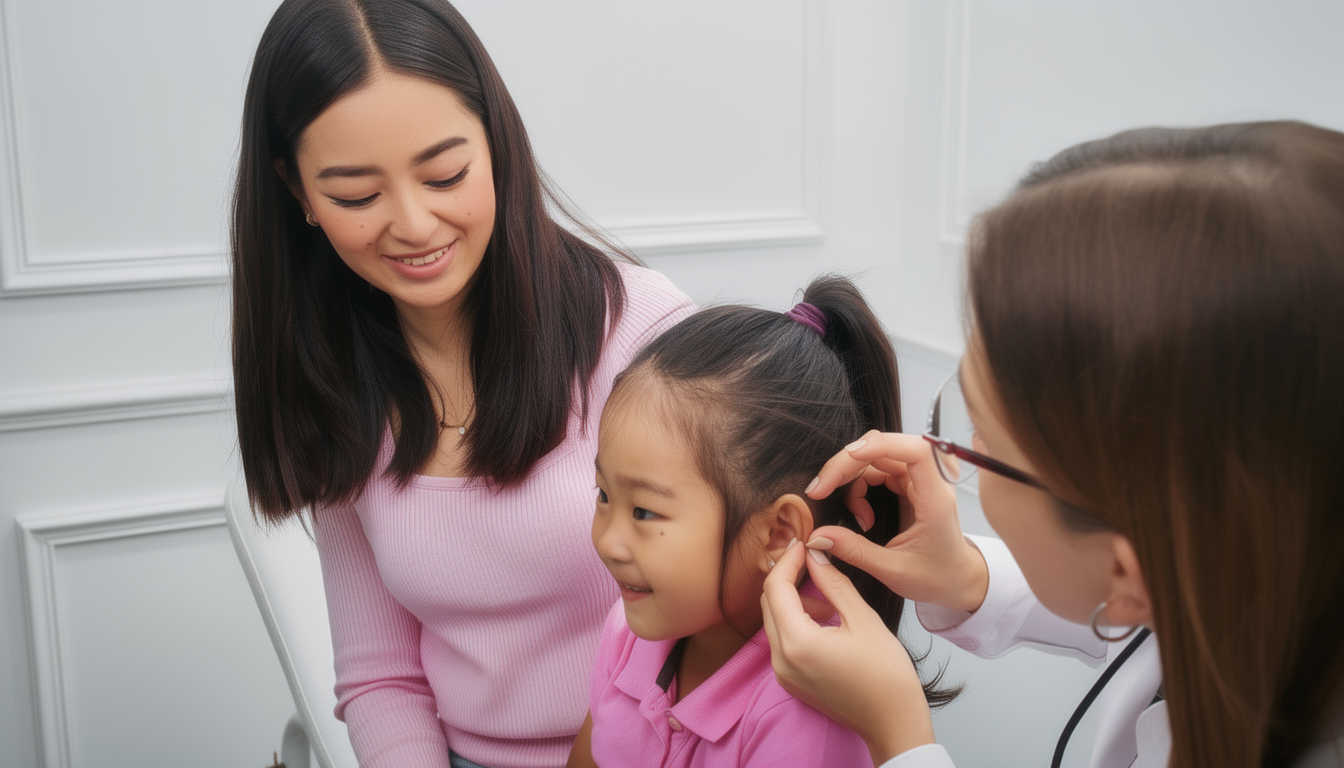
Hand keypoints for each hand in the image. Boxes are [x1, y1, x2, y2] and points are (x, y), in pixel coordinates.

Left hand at [762, 540, 934, 763]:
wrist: (894, 722)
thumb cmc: (886, 674)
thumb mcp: (863, 619)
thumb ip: (834, 583)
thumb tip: (816, 554)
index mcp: (797, 642)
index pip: (776, 587)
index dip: (788, 560)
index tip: (804, 544)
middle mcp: (780, 660)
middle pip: (769, 603)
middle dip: (789, 579)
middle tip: (814, 562)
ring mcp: (783, 674)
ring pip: (774, 621)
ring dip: (795, 603)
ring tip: (831, 604)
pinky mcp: (790, 681)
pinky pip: (783, 641)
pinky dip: (797, 624)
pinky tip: (827, 623)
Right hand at [807, 431, 987, 612]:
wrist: (956, 580)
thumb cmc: (937, 576)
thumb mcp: (892, 570)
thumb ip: (854, 551)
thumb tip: (817, 536)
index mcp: (936, 499)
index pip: (915, 451)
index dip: (881, 445)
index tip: (847, 458)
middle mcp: (930, 481)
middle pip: (884, 448)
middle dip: (846, 464)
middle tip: (819, 489)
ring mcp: (919, 480)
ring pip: (875, 457)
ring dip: (850, 478)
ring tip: (852, 515)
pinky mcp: (909, 483)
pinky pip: (876, 468)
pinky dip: (858, 486)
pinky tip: (861, 515)